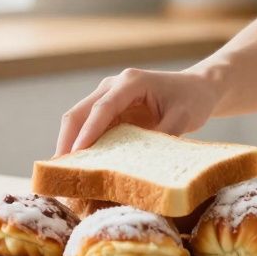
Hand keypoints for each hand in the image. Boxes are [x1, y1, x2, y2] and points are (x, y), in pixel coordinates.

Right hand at [54, 67, 220, 155]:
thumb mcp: (184, 117)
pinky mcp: (109, 110)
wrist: (198, 88)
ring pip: (78, 119)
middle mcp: (113, 85)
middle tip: (58, 171)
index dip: (88, 132)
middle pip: (80, 112)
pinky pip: (89, 127)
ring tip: (62, 173)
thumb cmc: (193, 99)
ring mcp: (108, 96)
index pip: (103, 108)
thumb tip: (145, 163)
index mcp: (131, 82)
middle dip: (67, 140)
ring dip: (69, 144)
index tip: (76, 155)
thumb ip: (164, 135)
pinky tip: (77, 166)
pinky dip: (81, 145)